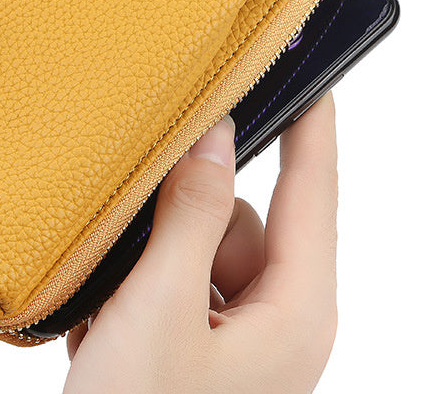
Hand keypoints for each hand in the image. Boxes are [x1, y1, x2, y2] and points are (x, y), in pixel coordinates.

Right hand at [64, 94, 338, 393]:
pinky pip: (181, 280)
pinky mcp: (208, 346)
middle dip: (183, 218)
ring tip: (115, 303)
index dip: (311, 127)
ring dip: (153, 260)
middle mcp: (279, 321)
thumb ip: (191, 216)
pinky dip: (143, 288)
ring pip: (203, 245)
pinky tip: (112, 323)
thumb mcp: (161, 307)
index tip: (312, 77)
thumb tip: (214, 138)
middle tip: (138, 243)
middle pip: (240, 217)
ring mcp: (243, 337)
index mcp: (294, 313)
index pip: (312, 191)